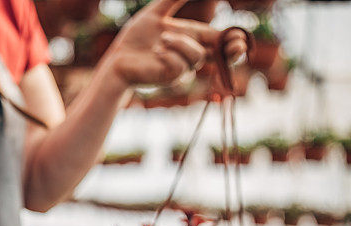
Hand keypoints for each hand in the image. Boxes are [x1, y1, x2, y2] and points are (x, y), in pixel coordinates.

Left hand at [104, 0, 247, 87]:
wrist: (116, 60)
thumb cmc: (134, 40)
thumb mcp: (155, 15)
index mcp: (190, 39)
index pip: (218, 39)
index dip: (232, 39)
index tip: (240, 37)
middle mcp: (189, 55)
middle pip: (221, 56)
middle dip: (232, 51)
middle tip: (238, 46)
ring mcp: (182, 69)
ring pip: (196, 55)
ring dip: (179, 43)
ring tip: (160, 40)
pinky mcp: (171, 78)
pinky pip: (179, 64)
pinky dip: (168, 55)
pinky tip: (155, 54)